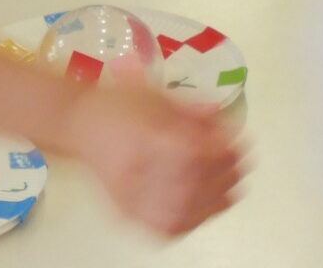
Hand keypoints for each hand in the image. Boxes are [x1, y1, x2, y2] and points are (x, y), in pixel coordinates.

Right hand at [66, 85, 241, 238]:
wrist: (79, 125)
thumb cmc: (118, 103)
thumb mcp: (158, 94)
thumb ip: (193, 112)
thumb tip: (226, 122)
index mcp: (139, 136)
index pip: (188, 153)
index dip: (219, 150)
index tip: (239, 140)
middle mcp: (132, 172)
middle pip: (188, 185)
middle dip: (223, 176)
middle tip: (243, 162)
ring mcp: (128, 198)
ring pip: (179, 213)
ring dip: (213, 203)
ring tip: (233, 188)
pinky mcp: (127, 214)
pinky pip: (165, 228)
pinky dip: (192, 221)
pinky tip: (207, 209)